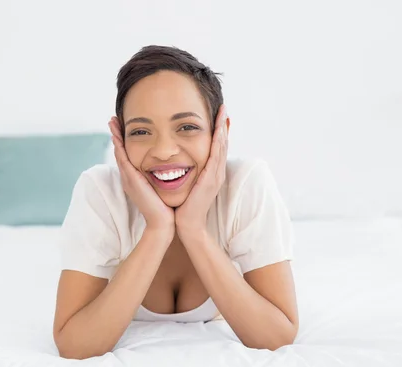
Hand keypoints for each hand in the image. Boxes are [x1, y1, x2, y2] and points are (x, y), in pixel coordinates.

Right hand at [108, 117, 174, 234]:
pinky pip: (123, 159)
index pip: (127, 155)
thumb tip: (168, 168)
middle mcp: (129, 176)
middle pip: (119, 151)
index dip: (123, 141)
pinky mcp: (131, 180)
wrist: (162, 222)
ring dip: (115, 136)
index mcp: (136, 177)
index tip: (122, 127)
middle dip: (116, 135)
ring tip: (112, 122)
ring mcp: (128, 178)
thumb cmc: (164, 206)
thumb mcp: (160, 187)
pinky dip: (119, 147)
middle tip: (113, 119)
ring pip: (119, 152)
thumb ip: (160, 178)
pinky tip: (117, 136)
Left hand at [175, 105, 228, 236]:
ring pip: (222, 147)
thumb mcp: (187, 183)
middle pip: (222, 143)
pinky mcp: (210, 180)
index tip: (216, 114)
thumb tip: (178, 160)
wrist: (186, 224)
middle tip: (223, 107)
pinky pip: (216, 157)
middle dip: (222, 125)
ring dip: (222, 129)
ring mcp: (215, 176)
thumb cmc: (183, 205)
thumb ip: (187, 171)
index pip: (216, 147)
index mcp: (211, 172)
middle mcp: (216, 172)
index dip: (218, 130)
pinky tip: (218, 132)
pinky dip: (218, 143)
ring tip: (223, 113)